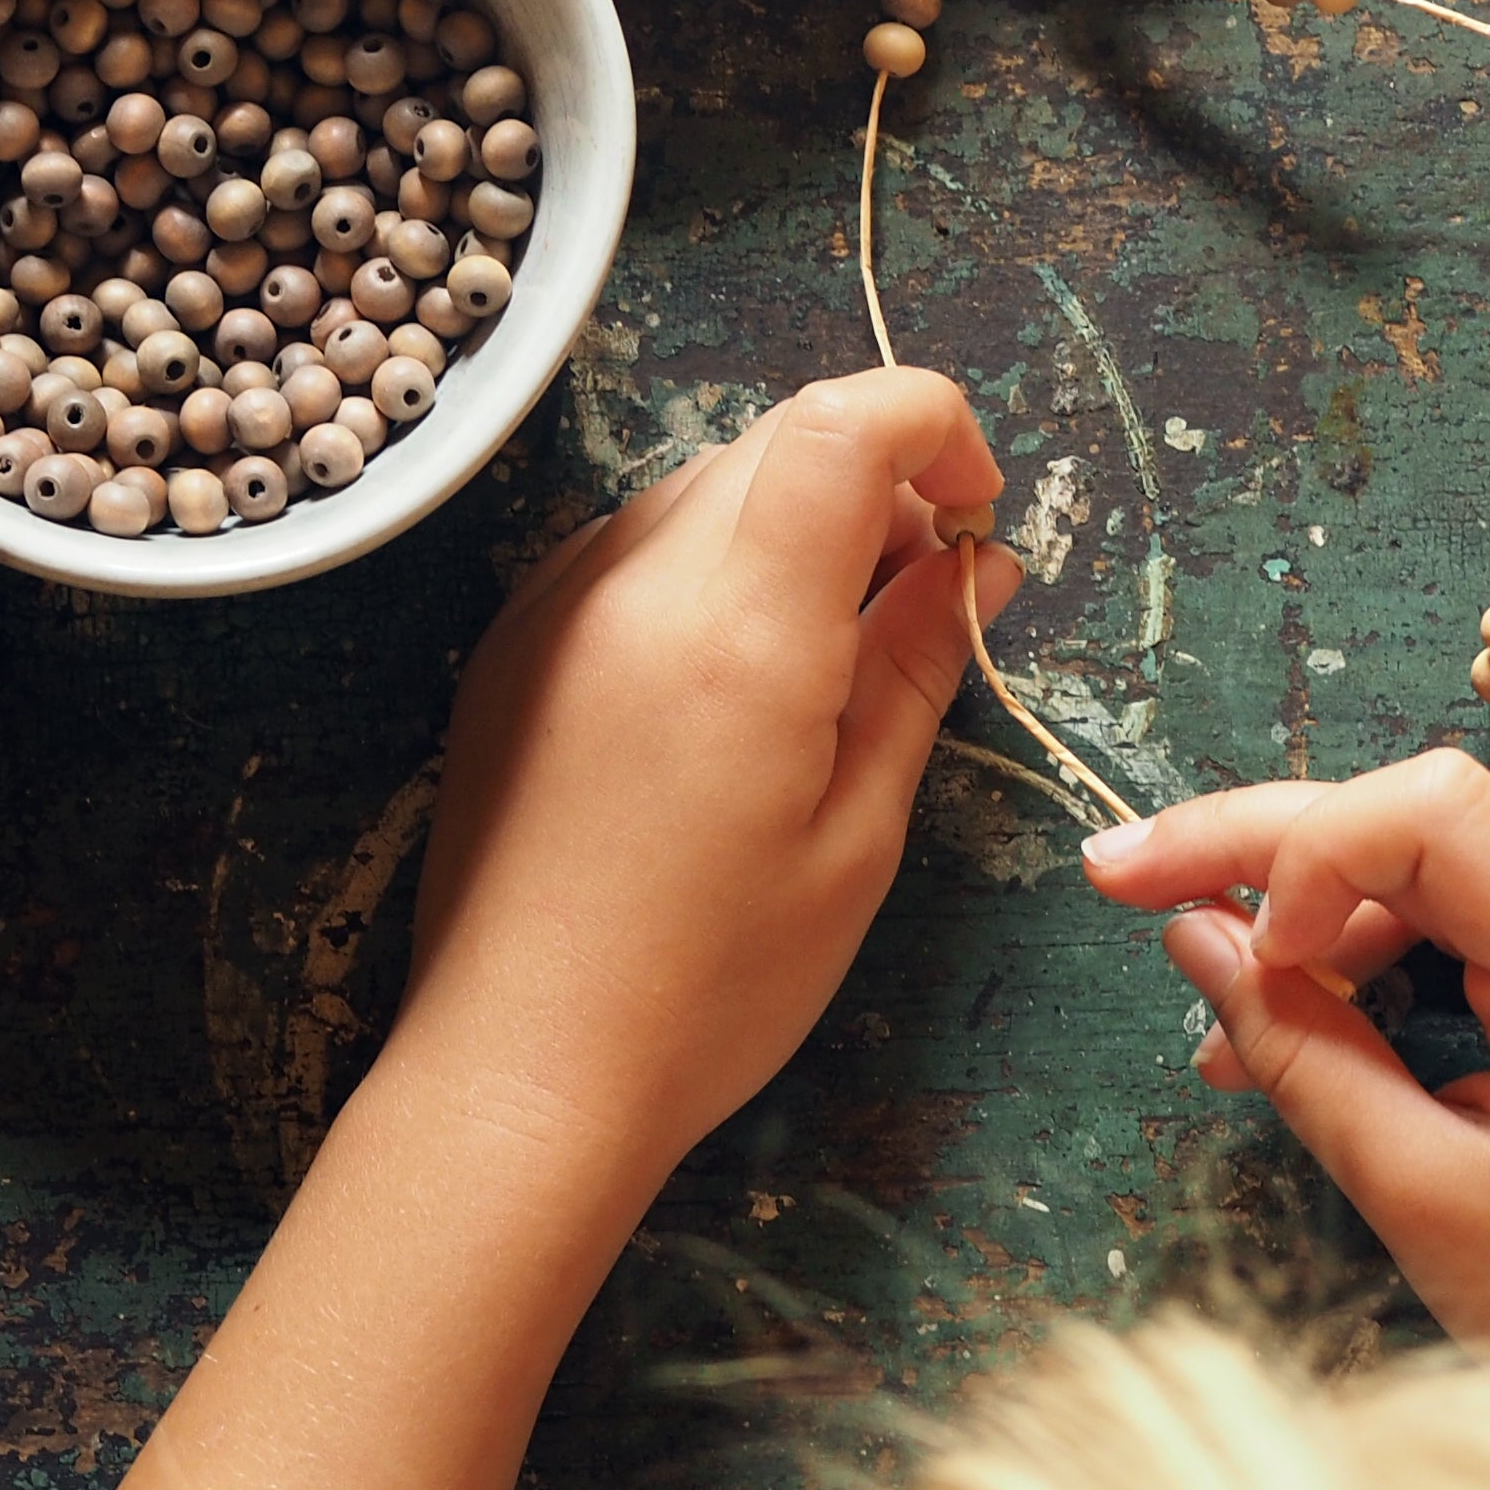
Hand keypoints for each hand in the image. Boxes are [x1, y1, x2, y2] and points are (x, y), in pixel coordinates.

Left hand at [390, 368, 1016, 1197]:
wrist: (521, 1067)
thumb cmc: (711, 984)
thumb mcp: (856, 833)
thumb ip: (915, 669)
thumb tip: (973, 563)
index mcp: (740, 629)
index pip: (842, 421)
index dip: (932, 427)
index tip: (976, 509)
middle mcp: (636, 583)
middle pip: (777, 438)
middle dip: (877, 478)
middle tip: (927, 593)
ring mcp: (558, 604)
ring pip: (704, 485)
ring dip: (791, 521)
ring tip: (834, 652)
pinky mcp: (513, 642)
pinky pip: (633, 545)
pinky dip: (710, 565)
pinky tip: (734, 682)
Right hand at [1082, 748, 1489, 1361]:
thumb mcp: (1420, 1194)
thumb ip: (1302, 1050)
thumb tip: (1193, 934)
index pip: (1433, 812)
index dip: (1302, 848)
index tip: (1229, 940)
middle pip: (1416, 818)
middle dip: (1259, 848)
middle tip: (1117, 873)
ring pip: (1424, 861)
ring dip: (1305, 916)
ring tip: (1210, 1013)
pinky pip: (1460, 914)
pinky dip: (1365, 954)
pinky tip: (1284, 1019)